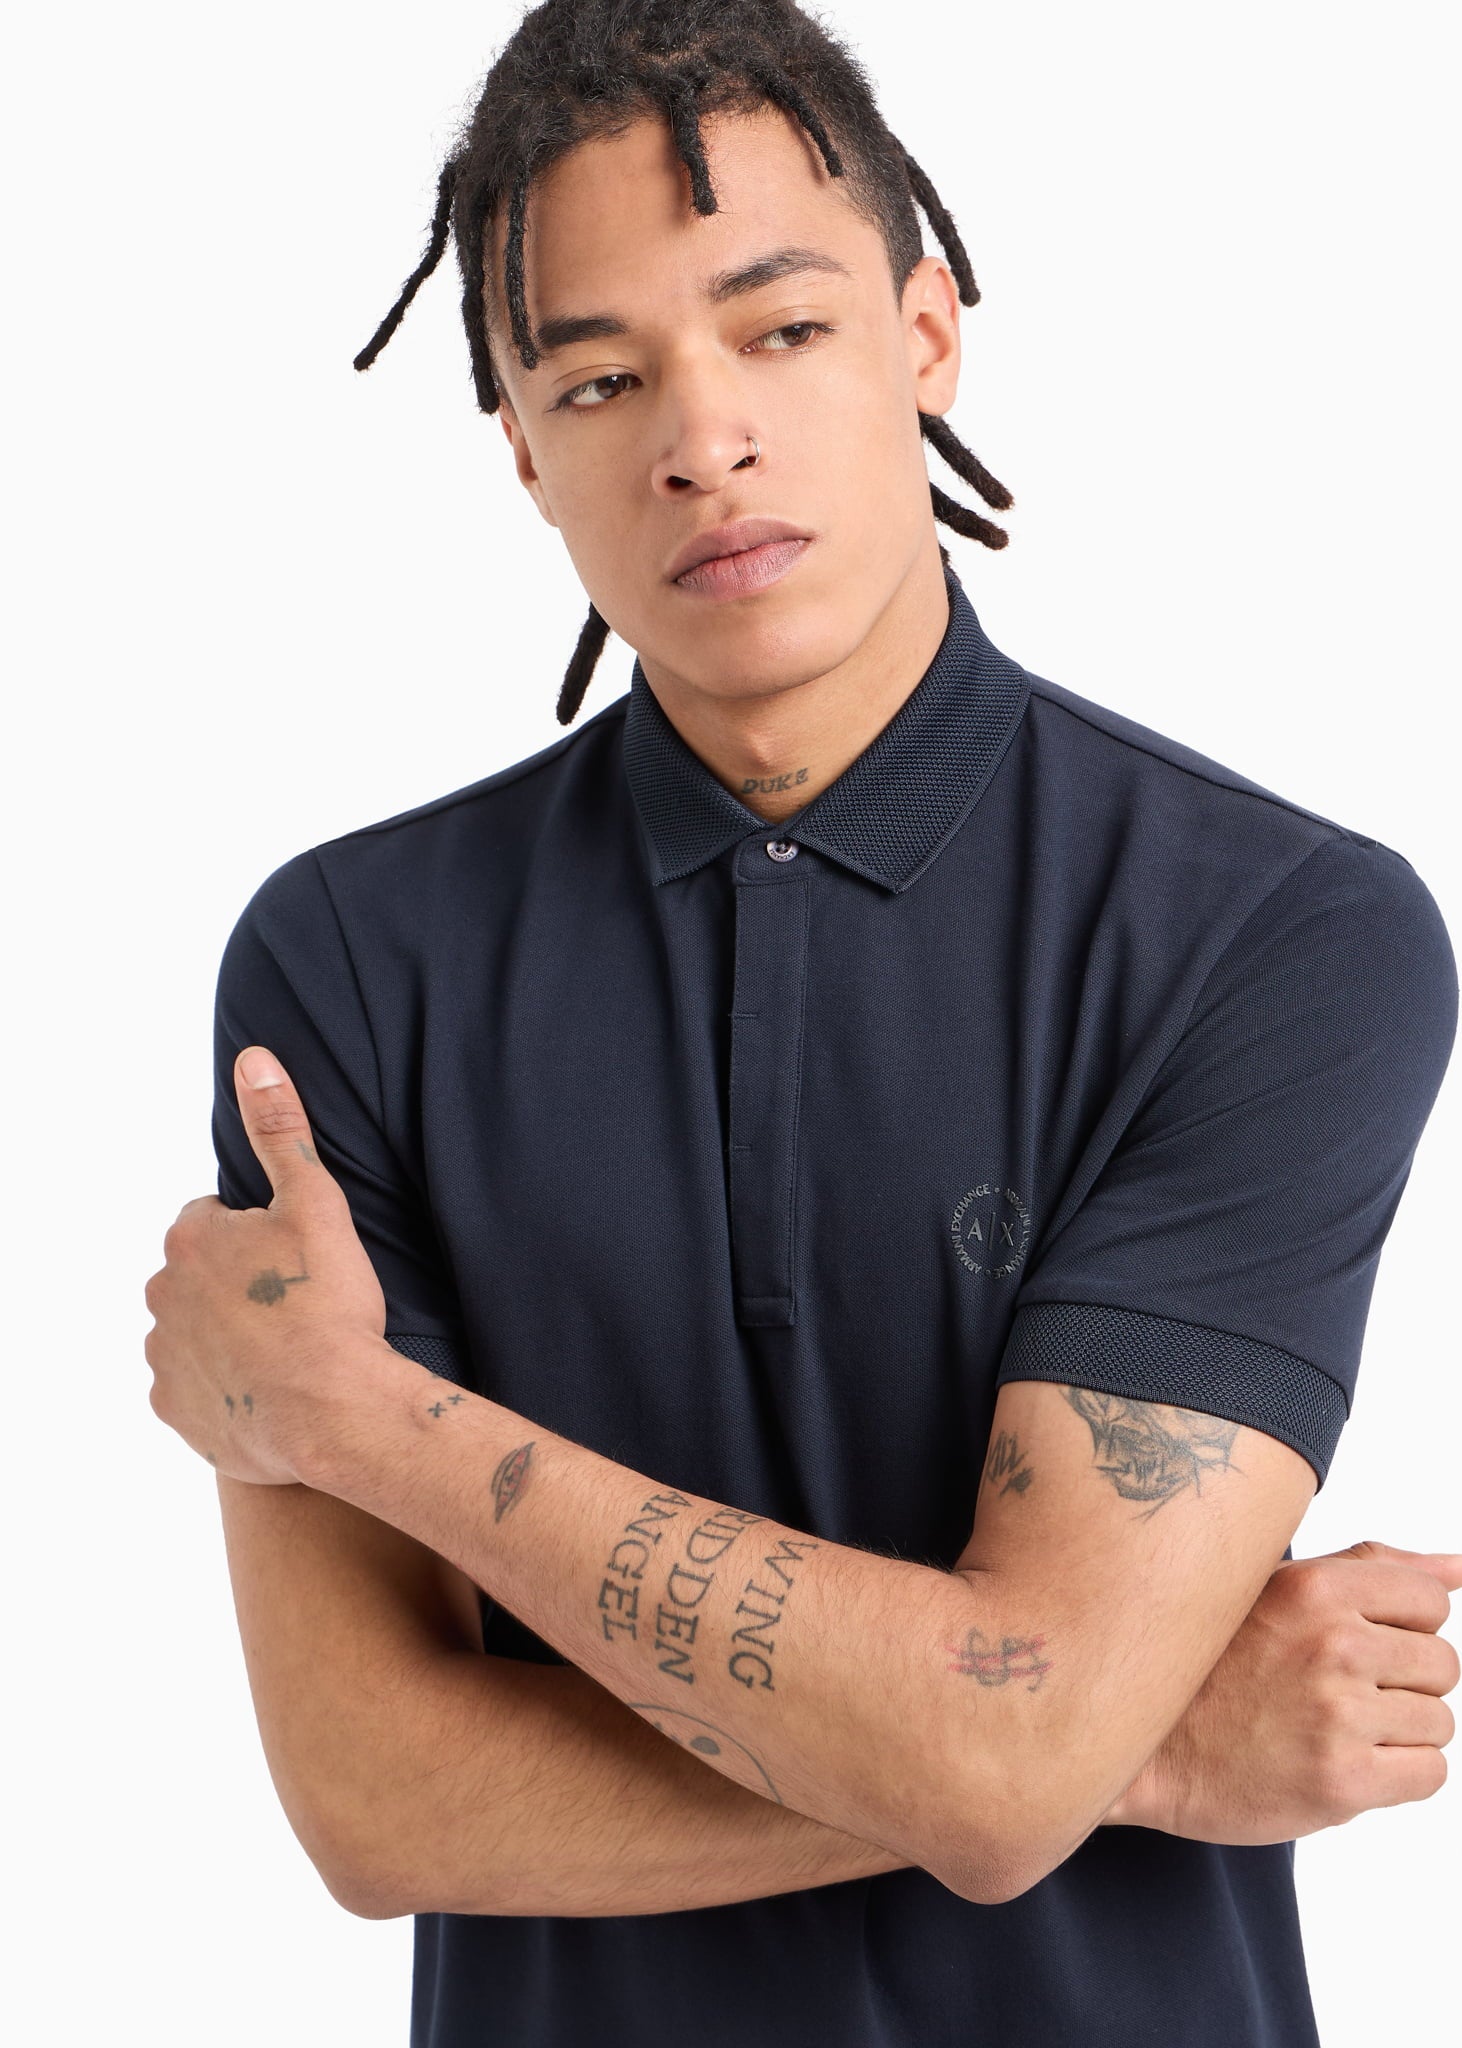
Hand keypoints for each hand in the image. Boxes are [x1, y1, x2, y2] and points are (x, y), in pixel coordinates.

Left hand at [144, 1046, 390, 1484]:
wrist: (334, 1412)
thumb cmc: (328, 1306)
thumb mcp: (315, 1202)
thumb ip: (280, 1130)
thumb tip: (253, 1060)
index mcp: (191, 1238)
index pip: (216, 1218)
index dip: (262, 1235)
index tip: (298, 1260)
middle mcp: (162, 1295)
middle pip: (201, 1276)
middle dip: (239, 1284)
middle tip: (298, 1303)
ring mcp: (165, 1356)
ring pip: (197, 1331)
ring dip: (230, 1335)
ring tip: (289, 1349)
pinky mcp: (176, 1409)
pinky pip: (196, 1388)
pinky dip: (225, 1386)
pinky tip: (270, 1387)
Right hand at [1122, 1540, 1459, 1843]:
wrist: (1148, 1749)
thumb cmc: (1213, 1667)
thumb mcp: (1278, 1592)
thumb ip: (1370, 1571)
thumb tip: (1459, 1569)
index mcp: (1316, 1589)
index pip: (1430, 1601)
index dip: (1406, 1628)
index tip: (1366, 1646)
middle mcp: (1332, 1645)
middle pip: (1442, 1665)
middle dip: (1406, 1683)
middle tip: (1347, 1694)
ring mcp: (1338, 1715)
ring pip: (1438, 1723)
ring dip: (1400, 1732)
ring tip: (1339, 1729)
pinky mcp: (1342, 1781)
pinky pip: (1428, 1774)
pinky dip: (1399, 1774)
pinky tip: (1348, 1762)